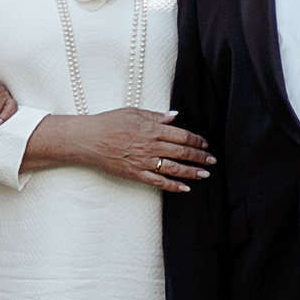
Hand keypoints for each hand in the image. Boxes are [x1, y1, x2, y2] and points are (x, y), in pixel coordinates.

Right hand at [66, 108, 213, 190]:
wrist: (88, 139)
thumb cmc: (108, 123)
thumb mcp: (133, 112)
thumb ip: (155, 115)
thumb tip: (174, 116)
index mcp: (151, 129)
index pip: (181, 135)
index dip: (196, 140)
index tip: (204, 143)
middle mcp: (150, 146)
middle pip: (182, 152)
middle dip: (200, 157)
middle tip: (212, 160)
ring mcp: (143, 162)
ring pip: (174, 168)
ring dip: (192, 172)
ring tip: (205, 175)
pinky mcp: (136, 174)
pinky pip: (158, 182)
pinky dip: (173, 186)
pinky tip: (184, 188)